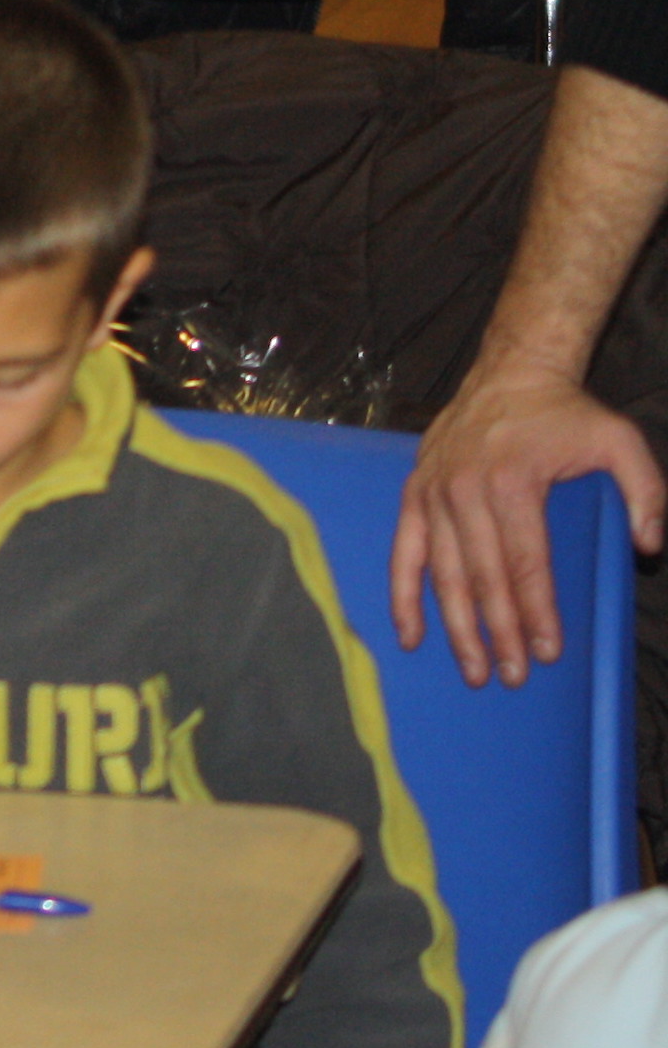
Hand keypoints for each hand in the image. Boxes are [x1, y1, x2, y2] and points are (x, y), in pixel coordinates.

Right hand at [395, 362, 667, 684]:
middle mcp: (464, 490)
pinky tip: (411, 634)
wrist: (511, 371)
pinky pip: (404, 551)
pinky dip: (403, 594)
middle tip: (512, 676)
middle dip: (498, 632)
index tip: (548, 651)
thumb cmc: (566, 412)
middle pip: (482, 576)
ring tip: (474, 669)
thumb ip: (646, 493)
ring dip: (456, 625)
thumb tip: (648, 547)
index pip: (525, 563)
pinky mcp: (414, 492)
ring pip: (442, 572)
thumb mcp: (620, 441)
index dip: (537, 611)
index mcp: (512, 482)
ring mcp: (433, 492)